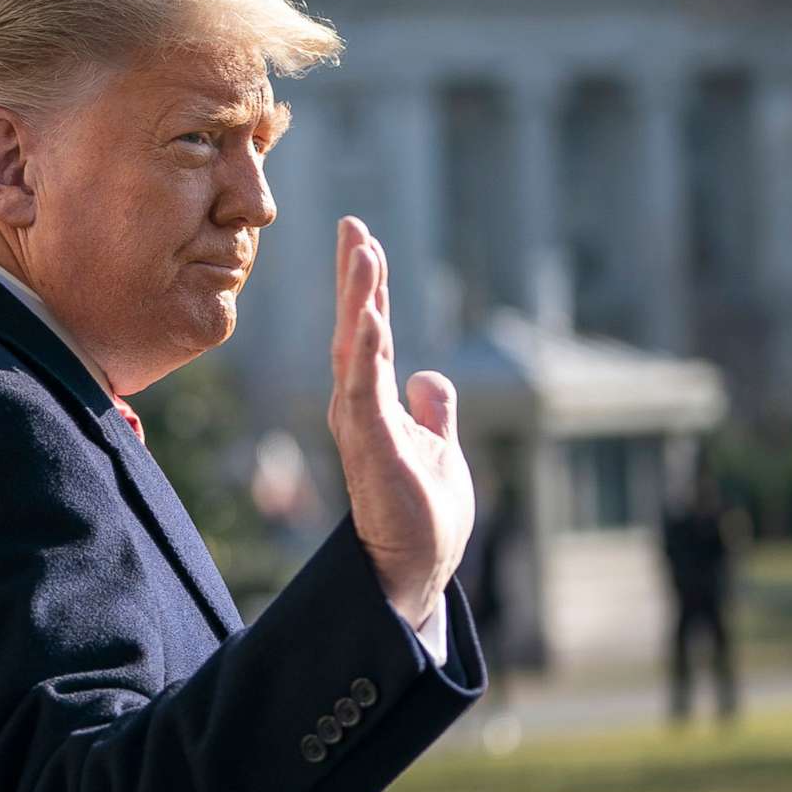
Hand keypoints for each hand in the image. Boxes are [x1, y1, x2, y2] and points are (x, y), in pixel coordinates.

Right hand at [326, 217, 473, 629]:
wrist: (416, 566)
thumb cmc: (422, 514)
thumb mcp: (438, 446)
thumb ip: (432, 409)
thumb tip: (430, 376)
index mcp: (372, 402)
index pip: (367, 331)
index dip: (365, 285)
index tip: (363, 239)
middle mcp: (357, 406)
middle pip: (354, 328)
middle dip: (355, 276)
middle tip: (353, 225)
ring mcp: (361, 423)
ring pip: (355, 348)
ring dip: (359, 299)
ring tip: (362, 252)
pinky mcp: (371, 444)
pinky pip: (365, 387)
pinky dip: (365, 349)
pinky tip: (370, 315)